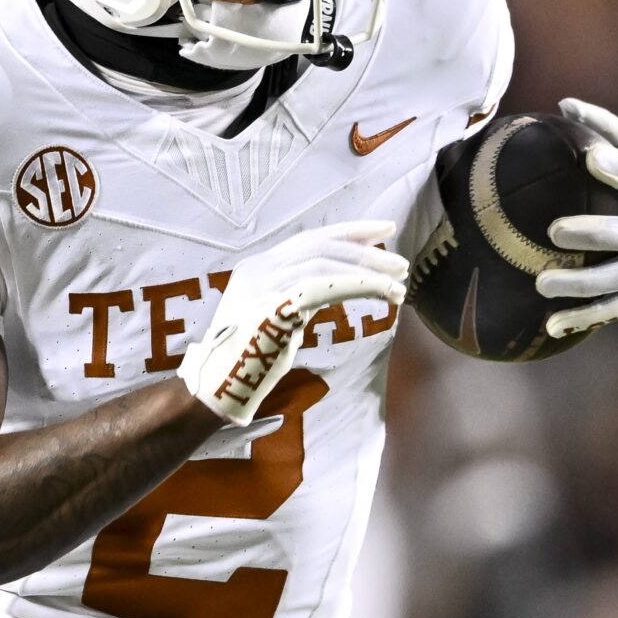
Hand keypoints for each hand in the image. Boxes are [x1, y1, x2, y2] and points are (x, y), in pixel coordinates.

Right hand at [179, 220, 407, 424]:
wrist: (217, 386)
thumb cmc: (248, 359)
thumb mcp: (273, 316)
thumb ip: (297, 296)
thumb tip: (335, 287)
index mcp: (257, 267)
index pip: (309, 240)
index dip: (348, 232)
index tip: (381, 231)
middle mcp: (260, 269)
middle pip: (320, 245)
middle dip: (365, 248)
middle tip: (400, 262)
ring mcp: (264, 285)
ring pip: (326, 262)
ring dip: (369, 270)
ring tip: (399, 283)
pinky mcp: (276, 304)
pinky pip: (327, 285)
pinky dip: (361, 285)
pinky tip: (385, 292)